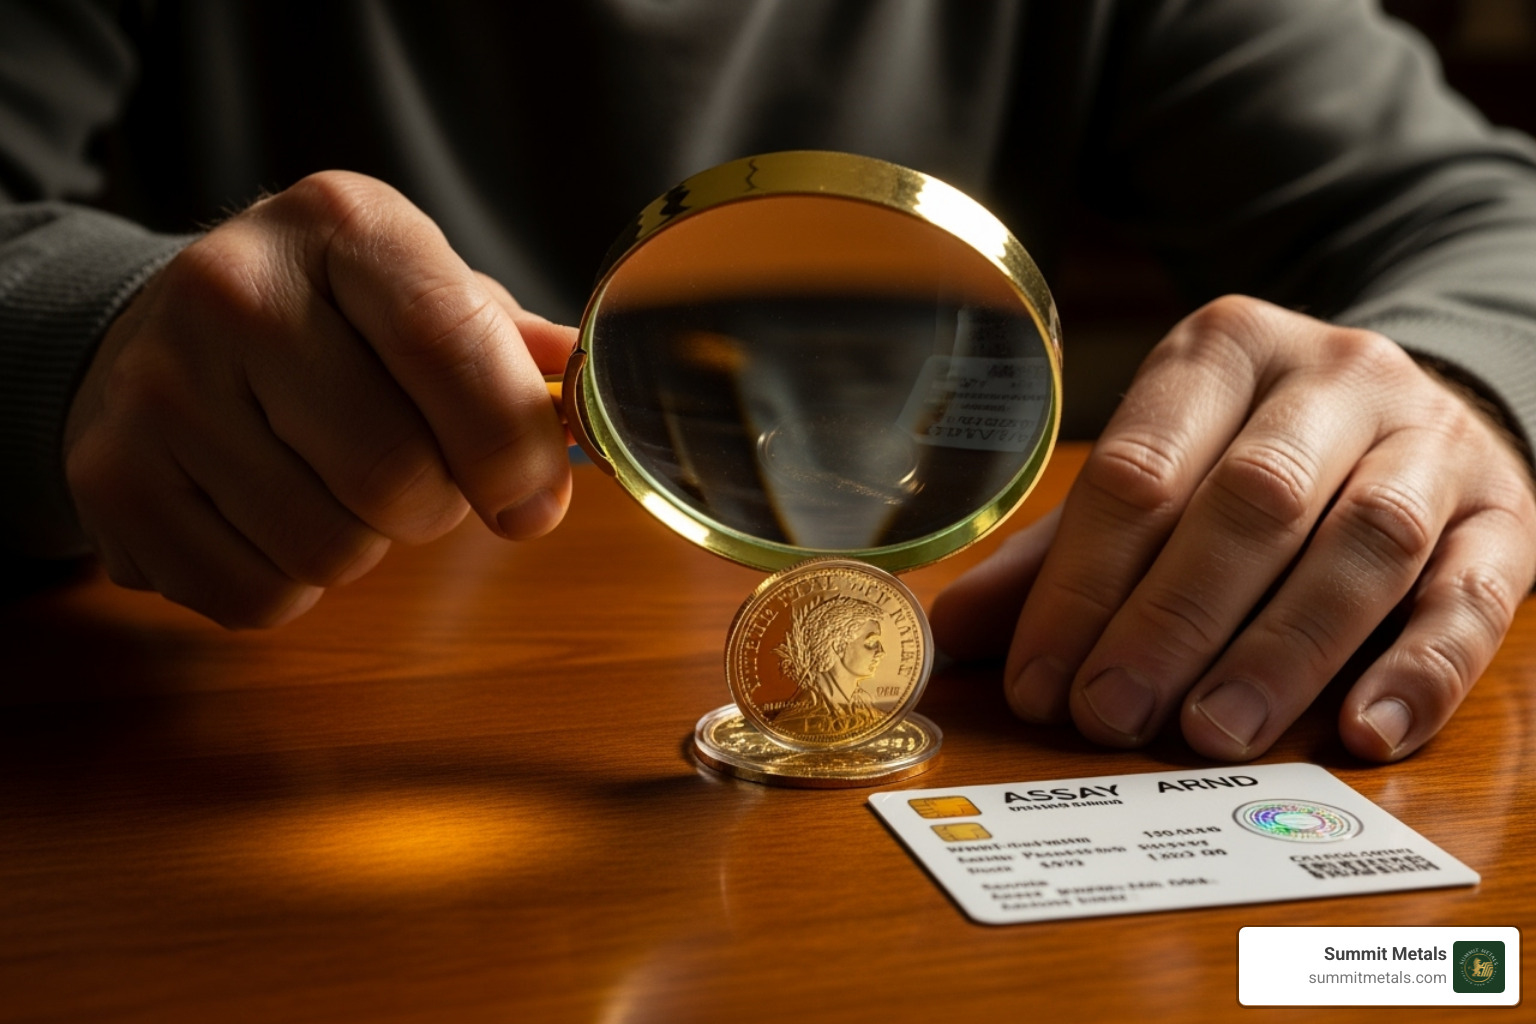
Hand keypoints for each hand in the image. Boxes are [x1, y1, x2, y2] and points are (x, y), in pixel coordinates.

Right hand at [64, 171, 575, 627]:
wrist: (159, 329)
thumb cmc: (331, 321)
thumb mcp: (421, 289)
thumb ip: (511, 350)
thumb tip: (587, 407)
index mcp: (341, 225)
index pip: (452, 346)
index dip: (514, 448)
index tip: (533, 496)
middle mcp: (234, 290)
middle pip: (396, 476)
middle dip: (437, 506)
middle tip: (420, 481)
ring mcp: (159, 387)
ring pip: (331, 551)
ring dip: (364, 547)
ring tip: (335, 486)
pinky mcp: (110, 481)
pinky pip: (257, 597)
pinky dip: (291, 583)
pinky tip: (270, 516)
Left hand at [931, 295, 1535, 761]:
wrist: (1414, 412)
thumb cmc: (1252, 456)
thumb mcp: (1154, 476)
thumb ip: (1061, 553)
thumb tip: (953, 632)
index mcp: (1221, 351)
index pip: (1141, 466)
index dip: (1083, 581)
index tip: (1039, 681)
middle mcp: (1333, 378)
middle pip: (1252, 499)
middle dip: (1172, 618)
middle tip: (1111, 714)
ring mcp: (1430, 441)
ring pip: (1363, 543)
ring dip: (1281, 649)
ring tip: (1211, 734)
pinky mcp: (1507, 513)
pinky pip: (1476, 592)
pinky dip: (1420, 668)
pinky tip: (1361, 732)